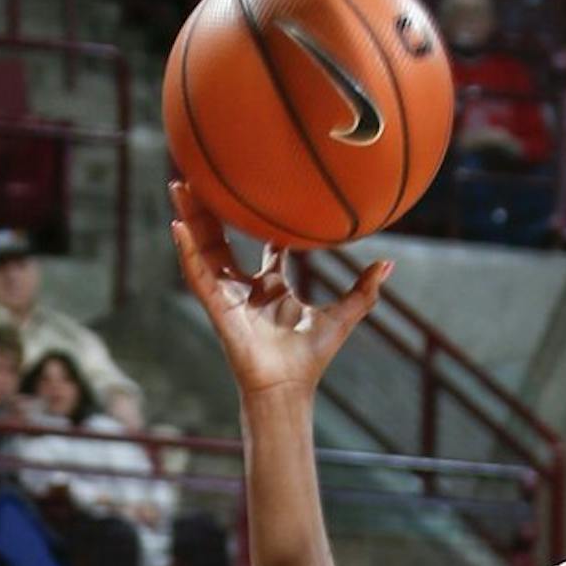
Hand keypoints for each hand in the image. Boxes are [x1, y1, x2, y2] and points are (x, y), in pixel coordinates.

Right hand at [170, 180, 390, 403]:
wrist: (289, 387)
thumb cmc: (311, 359)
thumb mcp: (343, 317)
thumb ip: (364, 292)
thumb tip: (388, 265)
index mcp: (274, 288)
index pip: (268, 249)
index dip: (267, 225)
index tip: (264, 195)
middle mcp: (247, 289)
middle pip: (225, 240)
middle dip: (214, 211)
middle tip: (205, 178)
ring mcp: (229, 296)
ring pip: (204, 249)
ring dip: (191, 219)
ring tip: (179, 186)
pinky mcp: (217, 308)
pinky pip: (197, 275)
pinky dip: (187, 252)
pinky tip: (177, 227)